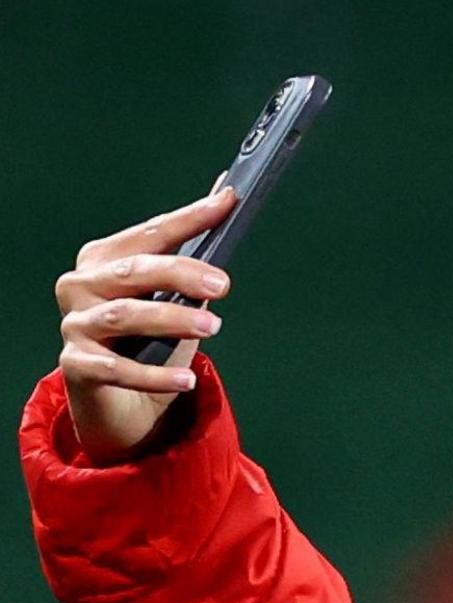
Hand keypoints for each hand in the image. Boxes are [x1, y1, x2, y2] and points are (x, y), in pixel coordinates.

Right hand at [55, 187, 237, 457]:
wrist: (119, 401)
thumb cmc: (148, 341)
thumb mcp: (174, 301)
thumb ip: (192, 262)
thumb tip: (223, 201)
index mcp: (104, 260)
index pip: (150, 233)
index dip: (189, 218)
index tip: (227, 202)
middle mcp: (81, 285)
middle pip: (133, 271)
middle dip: (180, 273)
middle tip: (222, 284)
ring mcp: (75, 325)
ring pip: (123, 316)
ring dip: (171, 320)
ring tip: (212, 327)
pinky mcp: (76, 365)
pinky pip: (115, 369)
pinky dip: (153, 375)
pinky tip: (185, 379)